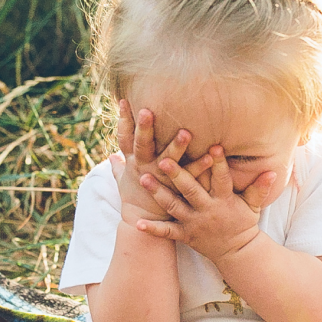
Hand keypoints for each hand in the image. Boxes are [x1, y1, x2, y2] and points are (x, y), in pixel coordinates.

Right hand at [112, 100, 211, 224]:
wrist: (143, 221)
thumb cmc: (134, 196)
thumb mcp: (122, 180)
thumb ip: (118, 166)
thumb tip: (110, 154)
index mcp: (133, 161)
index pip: (125, 137)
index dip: (123, 119)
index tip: (124, 100)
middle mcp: (145, 167)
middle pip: (143, 145)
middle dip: (144, 128)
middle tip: (147, 111)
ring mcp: (161, 178)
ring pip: (168, 160)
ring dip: (177, 146)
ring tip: (186, 131)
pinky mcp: (177, 189)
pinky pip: (190, 176)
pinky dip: (201, 165)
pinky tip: (211, 155)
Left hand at [136, 145, 277, 262]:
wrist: (237, 253)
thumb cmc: (243, 223)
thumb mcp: (253, 206)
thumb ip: (259, 188)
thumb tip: (273, 171)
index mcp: (224, 200)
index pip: (221, 179)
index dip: (219, 163)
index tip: (213, 146)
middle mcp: (207, 211)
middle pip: (191, 190)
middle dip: (178, 174)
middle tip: (163, 159)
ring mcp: (194, 224)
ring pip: (174, 207)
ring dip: (158, 194)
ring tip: (143, 179)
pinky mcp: (185, 236)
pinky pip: (167, 233)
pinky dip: (153, 229)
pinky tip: (137, 224)